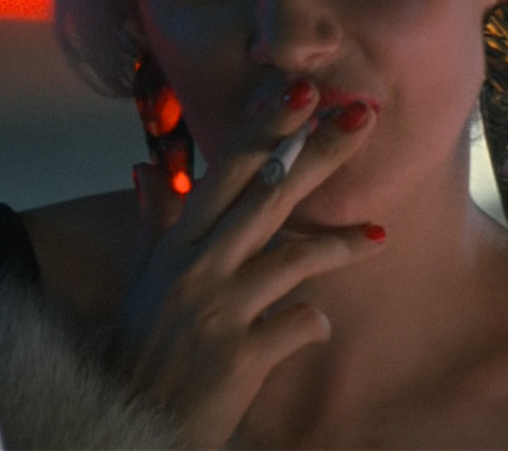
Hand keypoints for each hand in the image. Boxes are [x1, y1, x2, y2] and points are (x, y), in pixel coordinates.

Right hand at [121, 91, 382, 448]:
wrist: (130, 418)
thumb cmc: (142, 347)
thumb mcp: (143, 279)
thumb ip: (155, 222)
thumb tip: (145, 169)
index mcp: (176, 243)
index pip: (225, 170)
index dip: (264, 127)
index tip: (301, 88)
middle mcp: (195, 266)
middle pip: (266, 195)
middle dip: (317, 151)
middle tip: (362, 114)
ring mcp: (217, 309)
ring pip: (293, 257)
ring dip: (340, 245)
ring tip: (377, 238)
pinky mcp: (239, 354)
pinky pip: (299, 324)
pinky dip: (312, 325)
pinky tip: (314, 329)